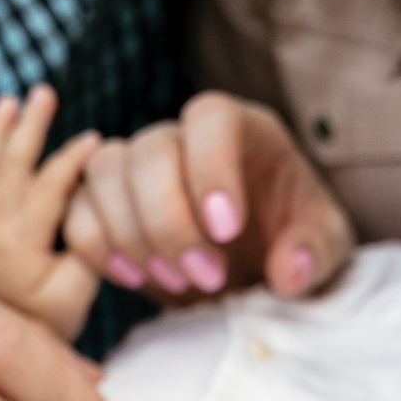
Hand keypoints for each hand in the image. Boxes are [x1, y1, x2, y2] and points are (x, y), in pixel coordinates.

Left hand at [0, 84, 102, 338]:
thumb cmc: (47, 324)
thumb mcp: (77, 292)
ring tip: (7, 101)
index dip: (72, 160)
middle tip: (44, 93)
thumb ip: (86, 245)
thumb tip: (93, 207)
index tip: (95, 139)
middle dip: (28, 126)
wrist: (1, 351)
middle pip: (8, 165)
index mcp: (17, 240)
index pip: (47, 185)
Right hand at [63, 90, 354, 302]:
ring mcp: (136, 165)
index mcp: (241, 128)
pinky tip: (137, 279)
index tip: (227, 230)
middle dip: (170, 222)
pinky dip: (97, 248)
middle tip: (207, 277)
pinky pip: (76, 210)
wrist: (257, 266)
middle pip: (149, 150)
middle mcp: (181, 137)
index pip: (211, 118)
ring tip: (176, 283)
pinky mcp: (104, 203)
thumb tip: (289, 273)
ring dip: (132, 236)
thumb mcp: (325, 247)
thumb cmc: (294, 241)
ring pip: (103, 173)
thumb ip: (315, 252)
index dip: (211, 167)